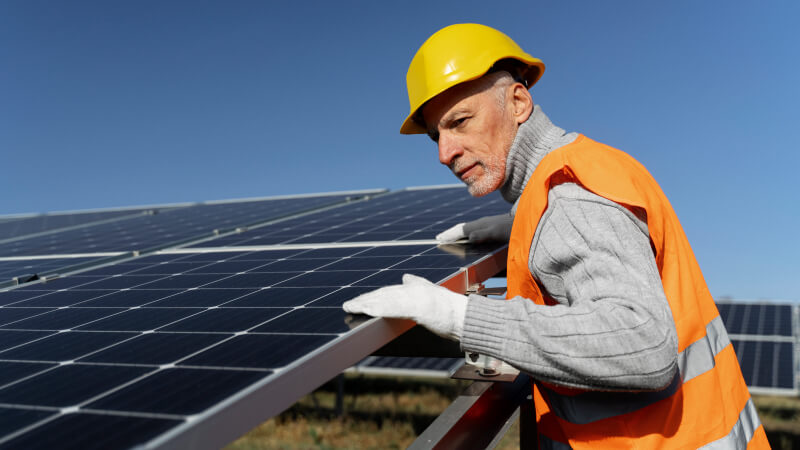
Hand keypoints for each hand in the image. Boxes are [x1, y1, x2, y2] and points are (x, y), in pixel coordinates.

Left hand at [342, 274, 466, 340]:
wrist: (464, 315)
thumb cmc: (452, 309)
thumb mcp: (433, 292)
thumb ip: (417, 284)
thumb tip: (405, 277)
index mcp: (416, 288)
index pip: (390, 292)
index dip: (373, 296)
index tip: (360, 300)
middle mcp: (412, 290)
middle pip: (383, 294)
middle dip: (365, 299)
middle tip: (349, 305)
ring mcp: (414, 298)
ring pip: (383, 299)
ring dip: (365, 304)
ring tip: (350, 307)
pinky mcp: (415, 307)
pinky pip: (391, 308)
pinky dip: (376, 308)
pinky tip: (365, 310)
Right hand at [436, 213, 513, 243]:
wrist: (533, 224)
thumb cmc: (516, 229)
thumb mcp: (499, 232)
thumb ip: (484, 234)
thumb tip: (469, 236)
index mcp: (481, 226)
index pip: (461, 229)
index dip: (450, 235)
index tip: (439, 239)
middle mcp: (484, 225)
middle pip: (463, 229)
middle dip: (452, 234)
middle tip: (441, 238)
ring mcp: (490, 227)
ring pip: (470, 230)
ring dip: (460, 235)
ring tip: (452, 240)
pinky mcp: (496, 231)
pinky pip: (478, 232)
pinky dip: (470, 236)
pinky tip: (472, 241)